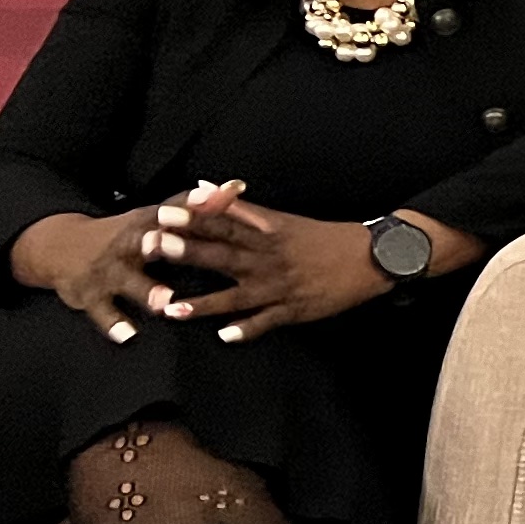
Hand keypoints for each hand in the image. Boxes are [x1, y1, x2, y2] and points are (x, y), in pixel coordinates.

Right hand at [6, 192, 235, 340]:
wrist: (59, 247)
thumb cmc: (124, 235)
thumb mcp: (152, 218)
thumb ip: (195, 207)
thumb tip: (236, 186)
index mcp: (146, 223)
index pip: (172, 211)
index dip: (194, 205)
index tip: (214, 196)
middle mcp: (127, 244)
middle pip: (145, 243)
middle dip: (162, 245)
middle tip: (183, 249)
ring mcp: (108, 271)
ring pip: (129, 281)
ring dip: (146, 290)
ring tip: (164, 302)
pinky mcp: (91, 295)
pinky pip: (103, 312)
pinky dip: (114, 324)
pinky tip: (128, 335)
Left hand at [158, 194, 431, 338]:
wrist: (371, 257)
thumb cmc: (324, 237)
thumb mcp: (284, 219)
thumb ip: (243, 208)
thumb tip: (206, 187)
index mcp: (268, 234)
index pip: (224, 224)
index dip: (192, 220)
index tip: (162, 215)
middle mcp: (269, 259)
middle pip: (223, 254)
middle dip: (187, 251)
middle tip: (153, 249)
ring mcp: (280, 287)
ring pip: (236, 296)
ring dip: (204, 303)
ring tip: (172, 309)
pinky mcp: (295, 310)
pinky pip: (266, 321)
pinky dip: (246, 329)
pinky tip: (225, 336)